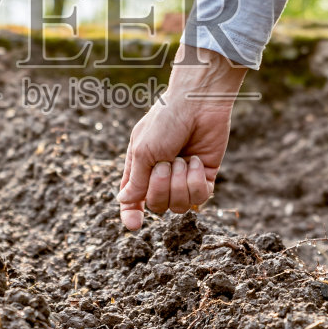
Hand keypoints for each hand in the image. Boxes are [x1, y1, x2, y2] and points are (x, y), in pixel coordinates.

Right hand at [118, 47, 247, 230]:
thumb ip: (136, 180)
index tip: (134, 225)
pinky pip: (200, 198)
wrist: (198, 103)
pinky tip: (196, 161)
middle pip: (158, 206)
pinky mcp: (204, 177)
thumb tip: (123, 201)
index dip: (131, 214)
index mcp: (140, 168)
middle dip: (161, 186)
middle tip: (166, 162)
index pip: (132, 200)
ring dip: (181, 182)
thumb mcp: (143, 151)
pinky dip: (196, 180)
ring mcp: (183, 178)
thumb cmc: (165, 121)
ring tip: (183, 158)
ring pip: (180, 206)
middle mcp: (161, 176)